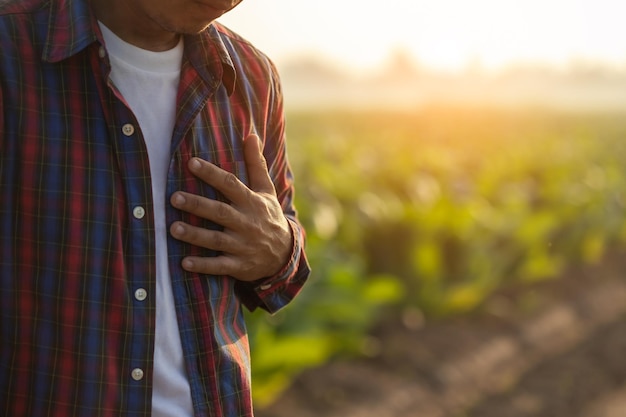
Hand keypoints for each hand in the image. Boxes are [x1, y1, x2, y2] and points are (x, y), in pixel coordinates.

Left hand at [169, 134, 292, 281]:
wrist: (284, 253)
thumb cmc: (268, 216)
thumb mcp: (266, 191)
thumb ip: (256, 164)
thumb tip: (251, 135)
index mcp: (251, 203)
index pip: (230, 185)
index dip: (211, 174)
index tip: (191, 163)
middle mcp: (247, 223)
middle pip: (220, 212)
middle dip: (197, 205)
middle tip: (174, 197)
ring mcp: (243, 246)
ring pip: (217, 240)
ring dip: (195, 235)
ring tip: (173, 228)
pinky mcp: (239, 265)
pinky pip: (220, 266)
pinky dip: (203, 265)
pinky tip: (184, 263)